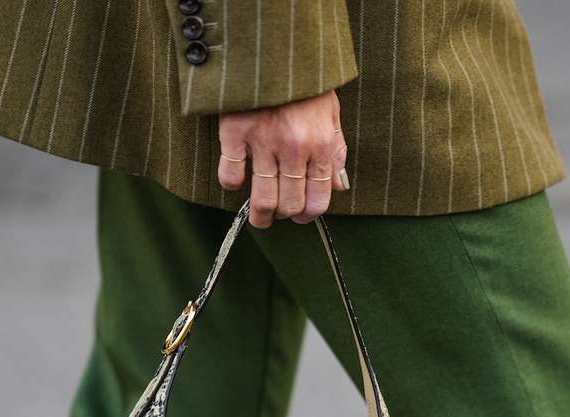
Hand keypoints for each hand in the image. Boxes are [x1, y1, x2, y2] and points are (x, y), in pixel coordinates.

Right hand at [217, 90, 348, 227]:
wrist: (276, 46)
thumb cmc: (306, 81)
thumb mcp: (331, 112)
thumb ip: (336, 150)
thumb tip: (339, 186)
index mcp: (320, 144)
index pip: (318, 197)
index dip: (310, 213)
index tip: (303, 215)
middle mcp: (293, 148)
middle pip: (290, 203)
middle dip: (286, 216)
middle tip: (281, 214)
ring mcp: (262, 141)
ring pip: (262, 197)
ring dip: (261, 215)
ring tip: (260, 218)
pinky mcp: (235, 131)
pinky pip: (230, 173)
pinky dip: (231, 183)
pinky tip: (236, 181)